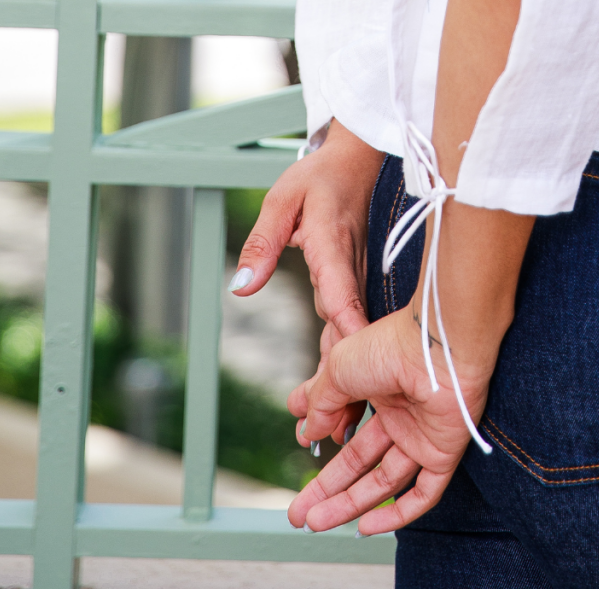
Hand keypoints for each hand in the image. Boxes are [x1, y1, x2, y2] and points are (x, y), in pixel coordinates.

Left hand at [230, 123, 382, 446]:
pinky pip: (350, 331)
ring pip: (350, 340)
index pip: (339, 293)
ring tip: (329, 435)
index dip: (346, 331)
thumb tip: (243, 284)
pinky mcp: (353, 288)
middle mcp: (349, 273)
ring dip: (344, 385)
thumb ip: (261, 241)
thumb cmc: (317, 178)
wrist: (355, 162)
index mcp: (332, 248)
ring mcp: (355, 283)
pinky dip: (345, 368)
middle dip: (342, 383)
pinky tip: (341, 402)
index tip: (351, 368)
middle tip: (327, 432)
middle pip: (346, 334)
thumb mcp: (280, 200)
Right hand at [286, 305, 494, 535]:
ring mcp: (422, 436)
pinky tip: (366, 526)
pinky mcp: (443, 454)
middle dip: (327, 489)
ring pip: (384, 482)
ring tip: (316, 523)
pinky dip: (396, 514)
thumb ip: (322, 403)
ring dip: (349, 504)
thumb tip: (309, 431)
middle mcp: (401, 415)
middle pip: (360, 462)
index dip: (324, 442)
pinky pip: (423, 494)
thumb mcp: (339, 369)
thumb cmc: (391, 346)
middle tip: (299, 513)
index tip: (303, 451)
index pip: (347, 426)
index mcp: (378, 389)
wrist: (438, 347)